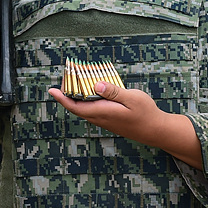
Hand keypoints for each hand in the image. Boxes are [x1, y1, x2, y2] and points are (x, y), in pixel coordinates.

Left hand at [47, 83, 202, 169]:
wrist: (156, 131)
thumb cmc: (145, 113)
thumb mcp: (131, 98)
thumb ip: (113, 91)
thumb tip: (95, 85)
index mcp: (102, 112)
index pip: (76, 106)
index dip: (62, 98)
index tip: (51, 90)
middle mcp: (100, 118)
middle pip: (77, 107)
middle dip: (68, 93)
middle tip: (66, 77)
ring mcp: (104, 121)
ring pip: (85, 109)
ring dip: (78, 96)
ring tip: (76, 81)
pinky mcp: (109, 121)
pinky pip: (93, 110)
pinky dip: (88, 100)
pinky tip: (93, 90)